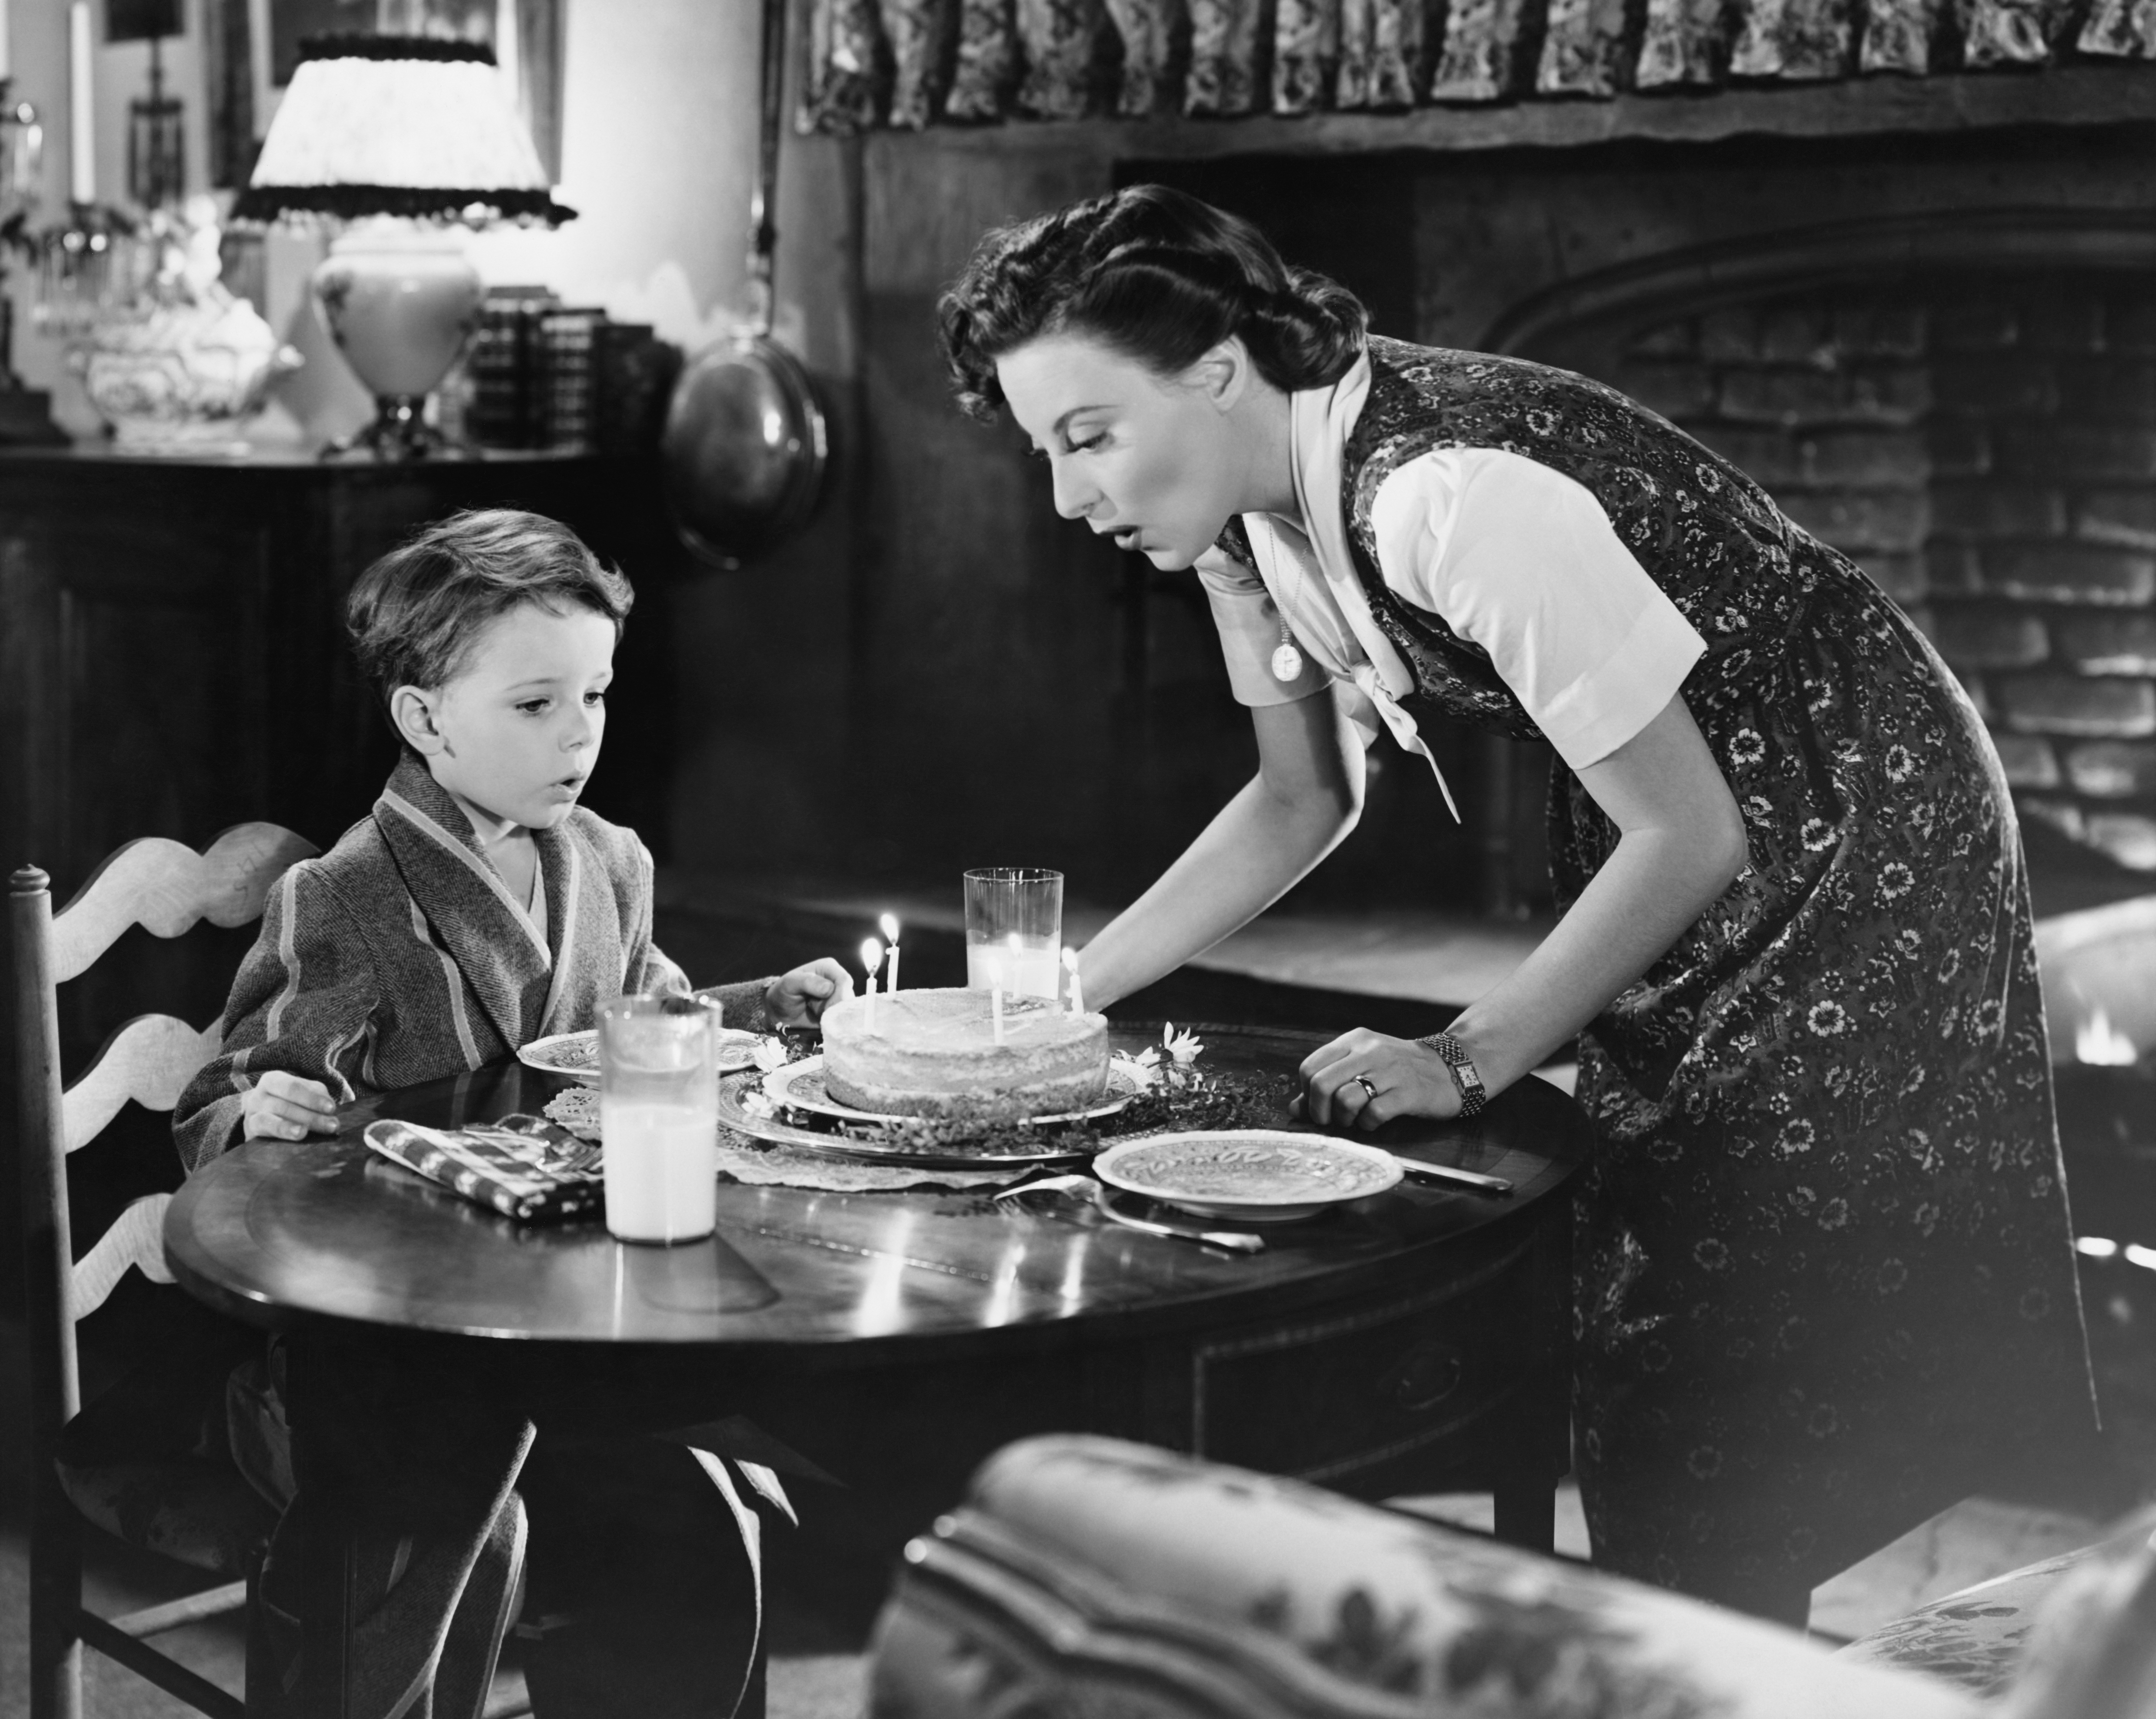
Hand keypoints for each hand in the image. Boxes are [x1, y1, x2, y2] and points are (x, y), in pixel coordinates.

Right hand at [241, 1071, 340, 1141]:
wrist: (264, 1117)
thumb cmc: (291, 1101)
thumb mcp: (304, 1093)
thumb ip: (316, 1096)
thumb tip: (329, 1110)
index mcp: (272, 1080)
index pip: (292, 1087)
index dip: (312, 1098)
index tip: (331, 1108)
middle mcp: (258, 1096)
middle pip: (284, 1106)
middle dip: (311, 1117)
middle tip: (332, 1126)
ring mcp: (251, 1114)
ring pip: (271, 1120)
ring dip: (293, 1128)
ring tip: (306, 1133)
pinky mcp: (250, 1131)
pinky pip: (263, 1131)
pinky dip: (281, 1132)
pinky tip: (296, 1136)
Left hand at [765, 958, 854, 1025]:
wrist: (779, 1013)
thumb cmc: (784, 993)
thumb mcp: (790, 983)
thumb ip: (807, 982)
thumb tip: (829, 988)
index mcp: (829, 968)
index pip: (844, 980)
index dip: (839, 995)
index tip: (826, 1008)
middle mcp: (837, 981)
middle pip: (849, 996)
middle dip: (835, 1008)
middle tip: (818, 1013)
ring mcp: (839, 997)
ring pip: (848, 1009)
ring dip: (834, 1016)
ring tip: (817, 1014)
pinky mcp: (838, 1011)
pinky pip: (845, 1018)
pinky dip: (835, 1022)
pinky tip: (822, 1021)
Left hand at [1296, 1029, 1457, 1131]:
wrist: (1448, 1068)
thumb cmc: (1397, 1070)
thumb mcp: (1361, 1066)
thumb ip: (1328, 1083)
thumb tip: (1294, 1109)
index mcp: (1354, 1040)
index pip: (1310, 1067)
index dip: (1306, 1093)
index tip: (1317, 1106)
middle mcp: (1370, 1051)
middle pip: (1322, 1084)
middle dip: (1319, 1111)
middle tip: (1329, 1121)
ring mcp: (1390, 1071)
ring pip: (1345, 1100)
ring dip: (1344, 1119)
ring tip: (1354, 1120)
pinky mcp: (1408, 1092)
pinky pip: (1373, 1113)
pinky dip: (1367, 1124)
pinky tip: (1374, 1121)